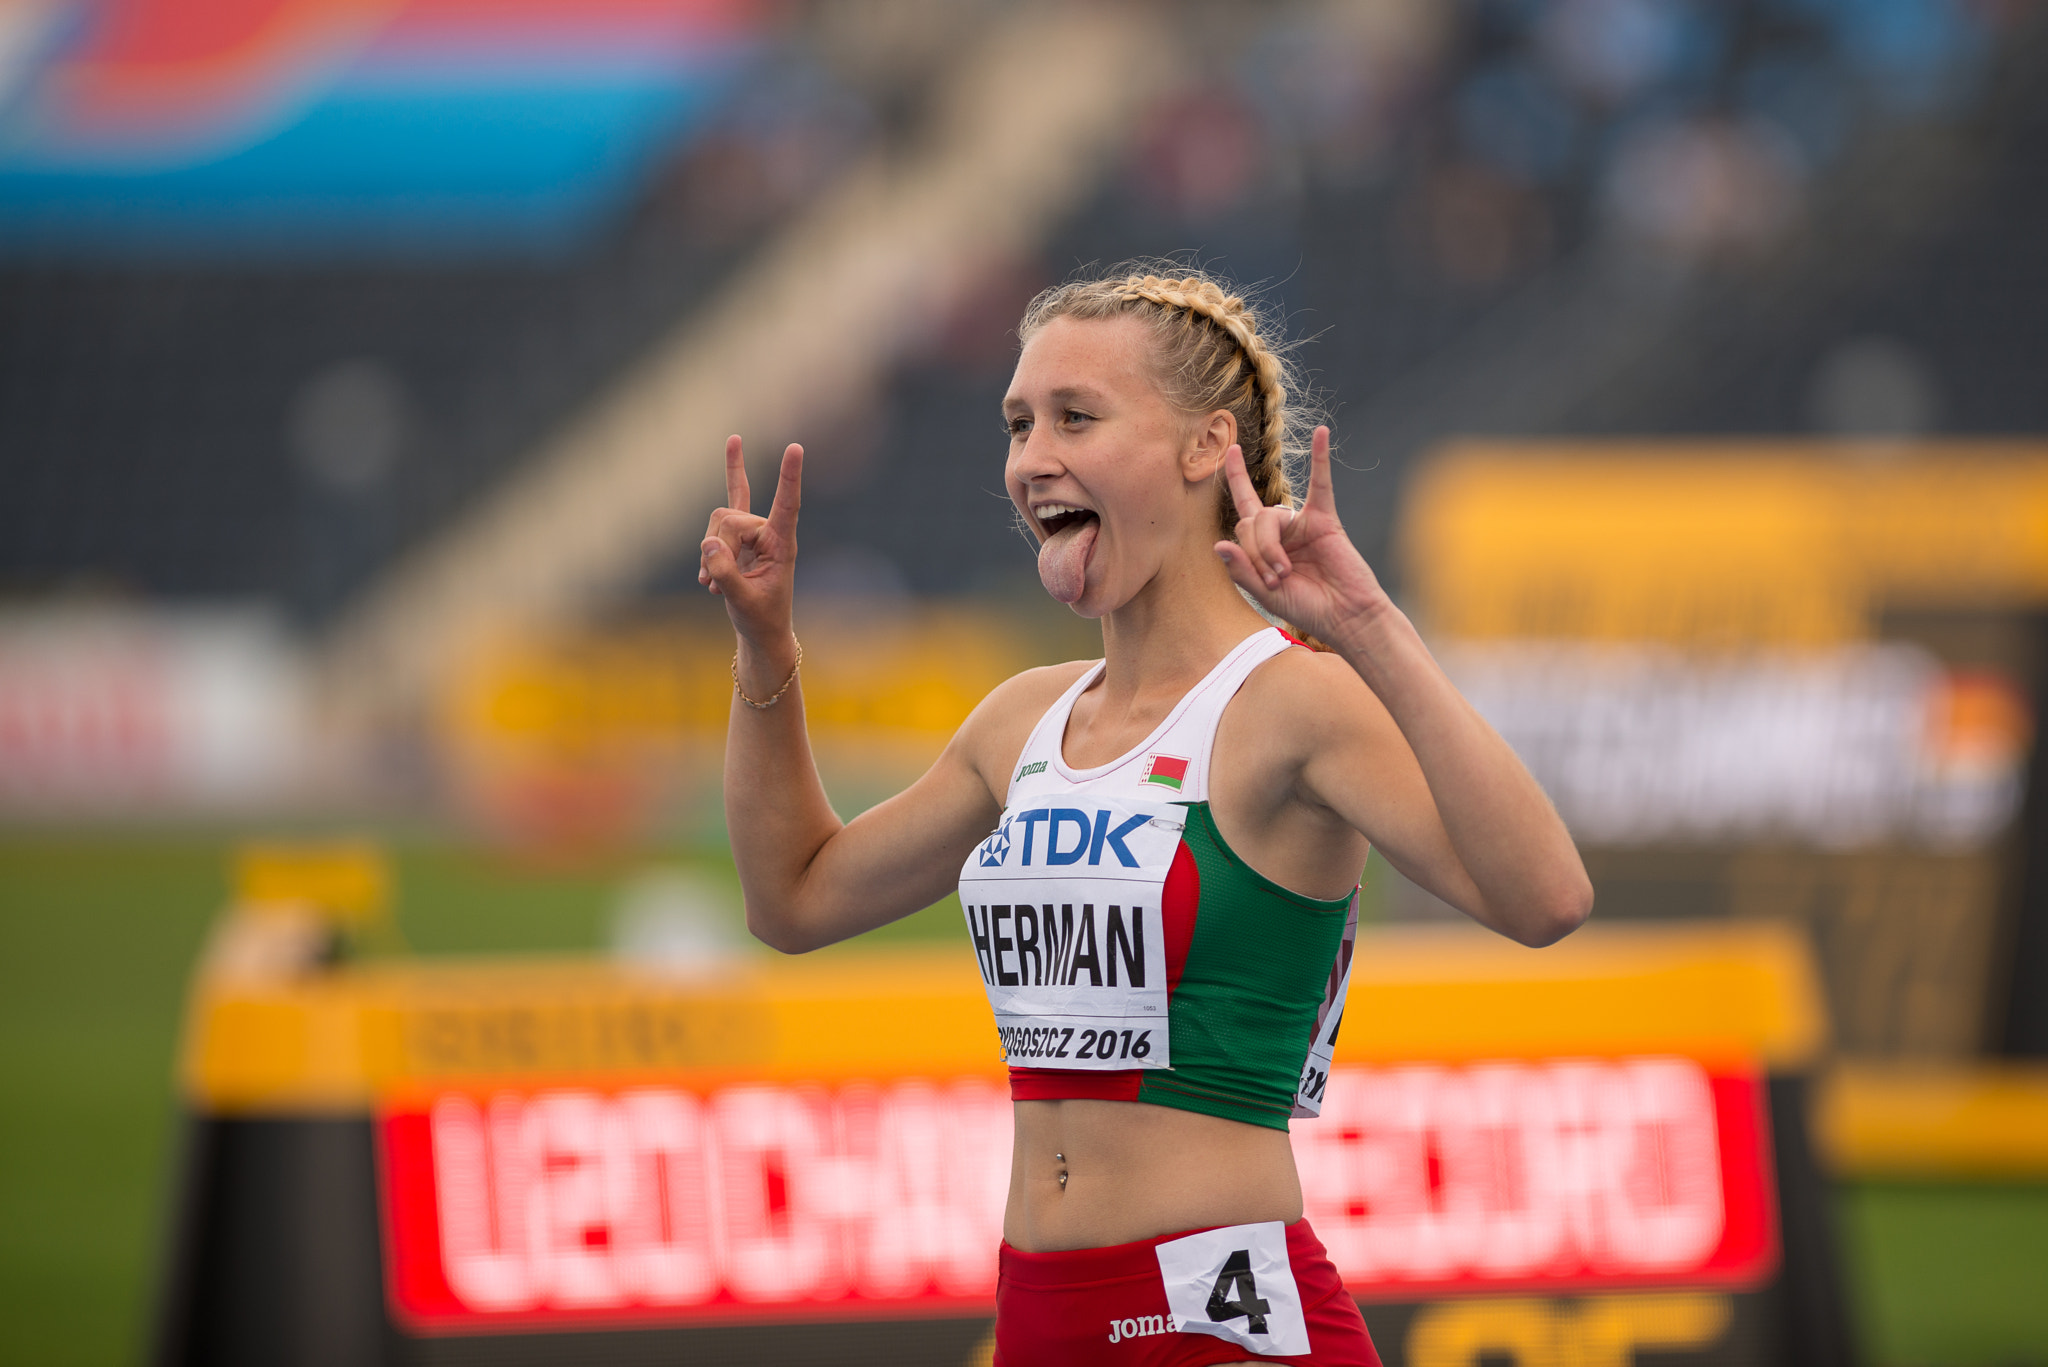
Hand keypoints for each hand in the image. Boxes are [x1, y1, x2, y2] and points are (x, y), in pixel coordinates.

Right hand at [699, 435, 801, 646]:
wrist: (760, 629)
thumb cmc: (761, 617)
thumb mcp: (743, 600)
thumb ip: (726, 573)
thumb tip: (706, 543)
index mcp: (782, 544)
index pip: (787, 505)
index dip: (789, 477)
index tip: (796, 447)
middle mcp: (768, 531)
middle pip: (730, 517)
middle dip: (716, 548)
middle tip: (717, 583)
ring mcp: (752, 532)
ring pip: (717, 520)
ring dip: (708, 551)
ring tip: (714, 582)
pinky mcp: (736, 537)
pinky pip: (730, 498)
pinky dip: (723, 492)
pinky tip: (723, 490)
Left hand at [1214, 426, 1389, 646]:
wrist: (1345, 617)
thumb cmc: (1308, 608)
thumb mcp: (1266, 595)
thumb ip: (1242, 571)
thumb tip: (1218, 543)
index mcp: (1265, 547)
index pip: (1244, 516)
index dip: (1236, 482)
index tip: (1230, 449)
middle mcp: (1282, 531)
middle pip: (1250, 521)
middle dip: (1255, 552)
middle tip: (1273, 578)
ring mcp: (1302, 523)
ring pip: (1270, 516)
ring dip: (1270, 547)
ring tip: (1284, 573)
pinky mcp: (1325, 520)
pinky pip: (1321, 485)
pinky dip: (1320, 459)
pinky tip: (1321, 434)